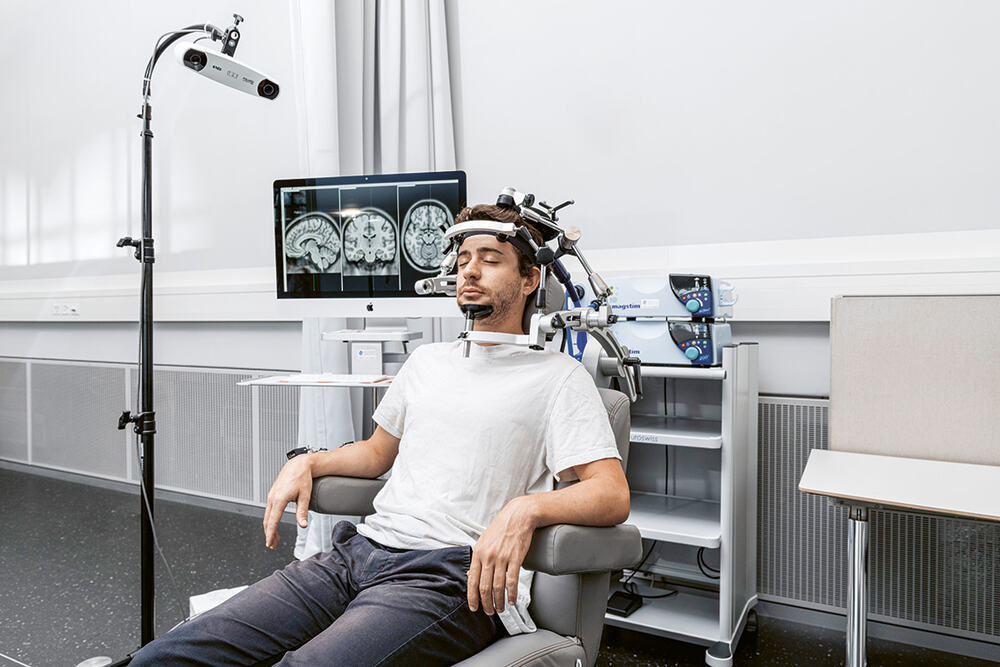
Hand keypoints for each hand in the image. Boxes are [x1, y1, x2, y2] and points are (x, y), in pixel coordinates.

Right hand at [262, 455, 313, 548]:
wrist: (299, 464)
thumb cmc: (302, 477)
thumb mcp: (305, 496)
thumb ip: (302, 512)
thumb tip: (303, 525)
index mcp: (279, 499)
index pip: (273, 522)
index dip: (271, 534)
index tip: (270, 543)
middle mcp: (272, 497)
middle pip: (267, 520)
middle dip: (269, 534)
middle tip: (272, 545)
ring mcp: (271, 495)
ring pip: (267, 515)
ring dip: (269, 527)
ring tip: (275, 537)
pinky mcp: (273, 493)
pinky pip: (269, 509)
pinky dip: (270, 519)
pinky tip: (275, 523)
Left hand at [467, 496, 536, 614]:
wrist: (519, 515)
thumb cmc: (502, 528)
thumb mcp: (484, 541)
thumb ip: (478, 559)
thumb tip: (469, 575)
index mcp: (478, 552)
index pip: (472, 580)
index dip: (472, 597)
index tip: (474, 607)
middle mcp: (488, 556)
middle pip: (484, 587)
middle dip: (486, 603)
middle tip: (489, 611)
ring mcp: (502, 557)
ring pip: (498, 586)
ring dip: (499, 601)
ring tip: (500, 608)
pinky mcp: (515, 558)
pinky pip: (512, 581)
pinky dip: (511, 594)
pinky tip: (511, 600)